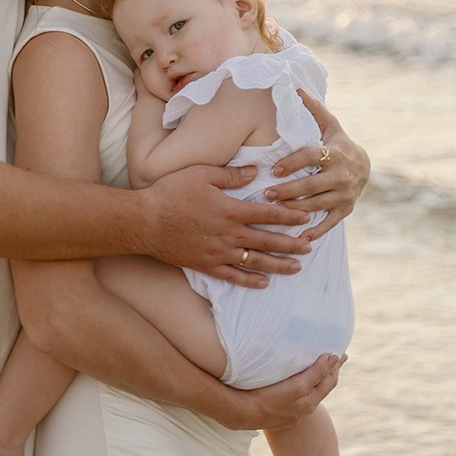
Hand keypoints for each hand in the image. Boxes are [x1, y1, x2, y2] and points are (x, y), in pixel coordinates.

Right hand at [142, 164, 311, 284]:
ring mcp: (219, 252)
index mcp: (231, 210)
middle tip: (310, 247)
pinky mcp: (206, 265)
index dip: (289, 216)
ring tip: (296, 267)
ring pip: (256, 261)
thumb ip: (231, 175)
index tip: (306, 219)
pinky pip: (234, 277)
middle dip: (292, 244)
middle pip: (268, 240)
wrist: (145, 221)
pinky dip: (250, 281)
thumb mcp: (201, 174)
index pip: (268, 214)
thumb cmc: (171, 192)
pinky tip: (264, 283)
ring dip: (278, 265)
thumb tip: (255, 172)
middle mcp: (230, 234)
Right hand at [227, 354, 344, 431]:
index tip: (341, 353)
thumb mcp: (298, 385)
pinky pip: (296, 400)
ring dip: (316, 381)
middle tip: (337, 358)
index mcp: (309, 401)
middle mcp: (303, 409)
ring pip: (309, 394)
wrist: (242, 412)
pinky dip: (302, 390)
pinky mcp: (279, 415)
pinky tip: (296, 386)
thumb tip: (334, 357)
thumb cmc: (269, 397)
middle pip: (322, 388)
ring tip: (318, 370)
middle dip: (330, 373)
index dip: (335, 366)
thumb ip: (317, 372)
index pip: (329, 380)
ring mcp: (291, 414)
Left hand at [265, 92, 370, 240]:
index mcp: (335, 153)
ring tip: (274, 210)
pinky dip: (315, 230)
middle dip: (288, 190)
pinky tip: (299, 235)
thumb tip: (295, 88)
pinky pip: (329, 222)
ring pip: (317, 204)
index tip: (274, 169)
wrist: (365, 166)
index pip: (311, 157)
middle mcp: (342, 175)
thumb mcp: (330, 125)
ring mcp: (345, 194)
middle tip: (267, 193)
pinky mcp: (346, 209)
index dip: (292, 163)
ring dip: (296, 209)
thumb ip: (313, 109)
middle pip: (311, 184)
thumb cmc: (338, 143)